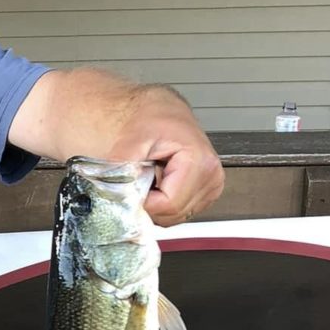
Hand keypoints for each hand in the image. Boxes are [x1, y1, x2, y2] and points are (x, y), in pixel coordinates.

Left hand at [106, 89, 224, 227]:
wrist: (161, 112)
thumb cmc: (150, 120)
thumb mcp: (130, 141)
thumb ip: (123, 172)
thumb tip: (117, 199)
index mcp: (200, 163)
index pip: (168, 206)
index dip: (143, 202)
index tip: (131, 187)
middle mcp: (212, 176)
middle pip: (173, 215)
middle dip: (149, 203)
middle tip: (140, 179)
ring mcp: (212, 186)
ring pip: (175, 217)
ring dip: (156, 204)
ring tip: (151, 177)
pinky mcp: (207, 193)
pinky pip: (179, 212)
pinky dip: (164, 203)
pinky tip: (160, 183)